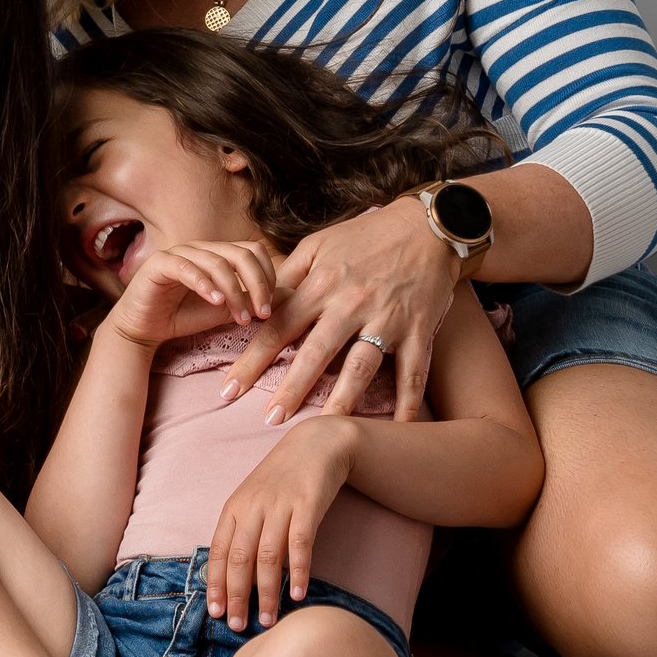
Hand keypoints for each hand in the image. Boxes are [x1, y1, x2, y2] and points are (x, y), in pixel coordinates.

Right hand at [103, 240, 275, 350]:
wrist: (143, 330)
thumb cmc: (183, 317)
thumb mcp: (225, 311)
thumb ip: (249, 301)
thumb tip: (288, 297)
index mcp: (217, 254)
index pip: (253, 252)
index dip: (267, 276)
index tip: (269, 308)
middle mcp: (200, 248)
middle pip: (241, 254)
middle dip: (257, 284)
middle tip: (262, 314)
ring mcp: (179, 253)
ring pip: (217, 262)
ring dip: (234, 292)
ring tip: (240, 318)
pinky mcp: (159, 264)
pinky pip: (186, 267)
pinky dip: (205, 284)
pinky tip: (216, 302)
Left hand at [207, 416, 356, 630]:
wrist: (315, 444)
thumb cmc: (281, 479)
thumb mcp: (253, 501)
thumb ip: (243, 531)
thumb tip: (233, 574)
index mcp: (235, 508)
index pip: (220, 552)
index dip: (216, 584)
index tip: (215, 612)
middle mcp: (253, 507)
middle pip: (240, 558)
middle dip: (237, 595)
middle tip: (239, 625)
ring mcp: (280, 505)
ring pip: (268, 556)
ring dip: (267, 591)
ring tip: (269, 619)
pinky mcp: (308, 505)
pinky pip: (301, 543)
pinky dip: (299, 570)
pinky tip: (298, 594)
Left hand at [220, 204, 457, 423]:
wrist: (427, 226)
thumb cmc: (366, 236)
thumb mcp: (319, 244)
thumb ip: (287, 275)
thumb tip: (255, 301)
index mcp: (322, 284)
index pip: (278, 327)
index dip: (252, 360)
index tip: (229, 389)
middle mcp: (351, 304)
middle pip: (315, 353)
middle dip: (291, 388)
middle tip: (269, 420)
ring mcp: (386, 318)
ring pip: (361, 366)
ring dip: (342, 400)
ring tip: (324, 429)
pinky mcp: (418, 329)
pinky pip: (413, 371)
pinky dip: (408, 402)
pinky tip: (399, 429)